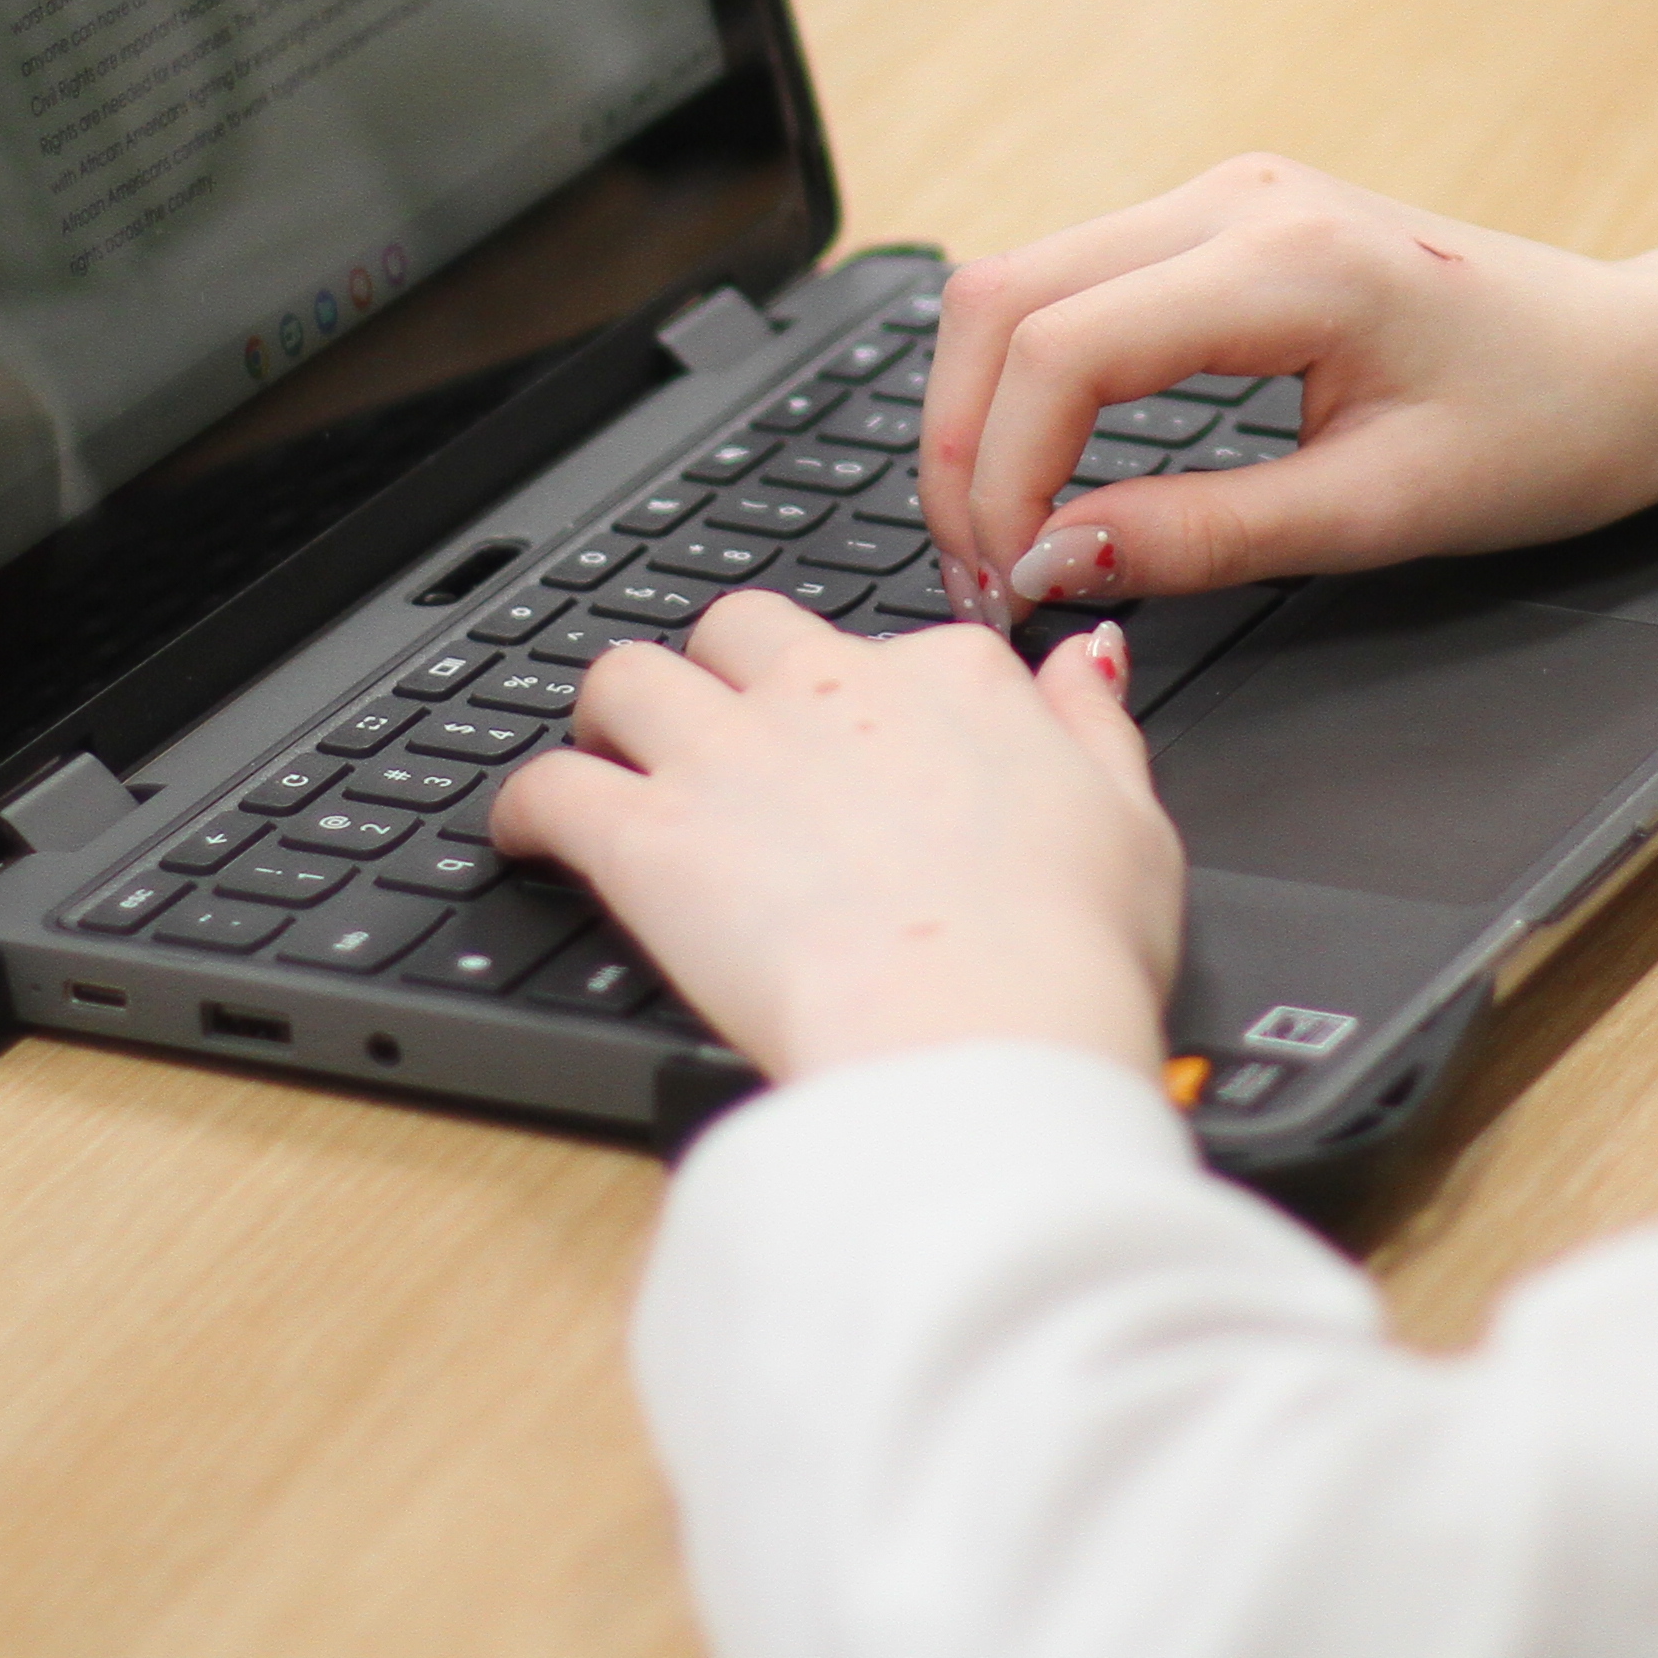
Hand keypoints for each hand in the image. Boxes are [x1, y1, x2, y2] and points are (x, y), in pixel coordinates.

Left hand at [491, 596, 1178, 1079]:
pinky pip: (549, 785)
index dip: (869, 696)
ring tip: (610, 756)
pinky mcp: (650, 837)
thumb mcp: (1134, 822)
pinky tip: (526, 836)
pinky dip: (524, 807)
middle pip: (740, 628)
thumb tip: (1088, 659)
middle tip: (717, 730)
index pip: (895, 644)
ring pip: (627, 676)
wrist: (978, 1029)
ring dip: (611, 713)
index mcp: (952, 681)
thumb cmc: (1064, 951)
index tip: (863, 742)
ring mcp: (732, 756)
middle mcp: (833, 692)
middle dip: (719, 668)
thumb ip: (1095, 726)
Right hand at [919, 162, 1657, 620]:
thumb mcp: (1381, 515)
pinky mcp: (1226, 220)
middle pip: (1006, 297)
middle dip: (961, 443)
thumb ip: (1205, 536)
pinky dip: (1030, 376)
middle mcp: (1242, 197)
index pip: (1063, 347)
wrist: (1640, 362)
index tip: (1008, 587)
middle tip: (983, 578)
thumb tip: (1056, 563)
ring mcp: (1229, 195)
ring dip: (984, 407)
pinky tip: (1045, 473)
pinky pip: (1075, 280)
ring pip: (1021, 280)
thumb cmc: (1550, 430)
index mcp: (1289, 259)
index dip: (1000, 477)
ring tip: (1006, 539)